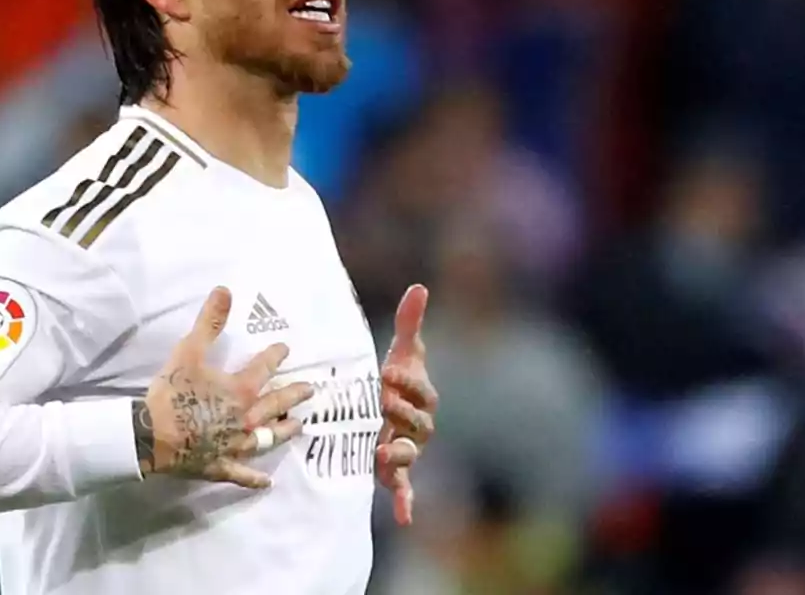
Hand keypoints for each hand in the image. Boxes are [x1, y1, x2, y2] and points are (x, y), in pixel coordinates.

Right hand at [134, 287, 313, 487]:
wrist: (151, 434)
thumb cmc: (172, 392)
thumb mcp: (190, 351)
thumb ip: (209, 322)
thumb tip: (225, 290)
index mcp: (240, 389)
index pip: (264, 368)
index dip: (275, 356)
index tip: (285, 349)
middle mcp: (246, 418)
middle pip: (276, 404)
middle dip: (293, 395)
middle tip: (309, 390)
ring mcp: (236, 445)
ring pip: (267, 438)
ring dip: (284, 431)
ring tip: (297, 426)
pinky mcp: (221, 466)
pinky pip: (242, 474)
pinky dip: (254, 479)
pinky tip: (266, 482)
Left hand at [376, 284, 437, 525]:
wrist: (384, 404)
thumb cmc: (396, 374)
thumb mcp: (402, 349)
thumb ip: (410, 321)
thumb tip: (419, 286)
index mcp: (423, 396)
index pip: (421, 390)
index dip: (407, 382)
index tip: (387, 371)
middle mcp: (420, 424)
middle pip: (418, 423)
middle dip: (401, 412)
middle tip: (381, 401)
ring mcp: (408, 447)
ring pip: (411, 453)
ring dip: (400, 453)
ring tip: (383, 450)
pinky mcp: (394, 470)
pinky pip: (405, 486)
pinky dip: (407, 502)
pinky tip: (405, 518)